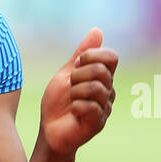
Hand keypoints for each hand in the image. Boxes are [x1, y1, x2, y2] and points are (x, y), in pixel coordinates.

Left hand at [40, 28, 117, 156]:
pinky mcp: (98, 122)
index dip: (92, 56)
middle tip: (70, 88)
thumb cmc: (57, 103)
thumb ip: (81, 54)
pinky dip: (75, 107)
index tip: (76, 65)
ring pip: (95, 88)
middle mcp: (109, 91)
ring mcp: (105, 107)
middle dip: (77, 76)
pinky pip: (89, 106)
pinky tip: (73, 112)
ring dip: (74, 93)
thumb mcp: (66, 74)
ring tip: (71, 101)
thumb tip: (97, 31)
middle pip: (101, 70)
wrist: (49, 130)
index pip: (111, 56)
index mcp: (102, 77)